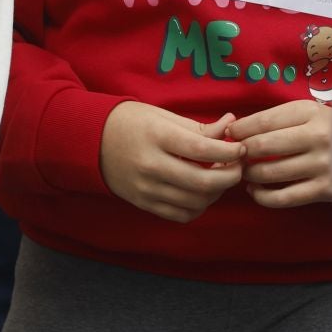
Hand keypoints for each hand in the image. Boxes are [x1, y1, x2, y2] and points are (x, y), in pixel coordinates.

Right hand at [99, 101, 243, 222]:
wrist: (90, 141)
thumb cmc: (130, 122)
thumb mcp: (162, 116)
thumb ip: (198, 127)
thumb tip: (231, 126)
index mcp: (156, 136)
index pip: (202, 149)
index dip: (229, 151)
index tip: (241, 148)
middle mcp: (151, 165)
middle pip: (203, 182)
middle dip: (230, 176)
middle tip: (238, 166)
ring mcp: (146, 189)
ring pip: (196, 202)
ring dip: (216, 193)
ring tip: (219, 176)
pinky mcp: (144, 203)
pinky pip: (181, 215)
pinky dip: (199, 207)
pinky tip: (201, 192)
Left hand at [228, 100, 331, 207]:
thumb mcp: (314, 113)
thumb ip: (282, 118)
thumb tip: (238, 127)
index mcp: (312, 112)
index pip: (264, 120)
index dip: (240, 129)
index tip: (230, 134)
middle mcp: (317, 137)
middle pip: (263, 146)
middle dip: (241, 152)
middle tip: (234, 155)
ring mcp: (322, 165)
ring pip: (270, 172)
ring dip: (249, 174)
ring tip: (245, 173)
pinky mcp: (325, 190)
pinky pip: (284, 197)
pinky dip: (263, 197)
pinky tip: (256, 192)